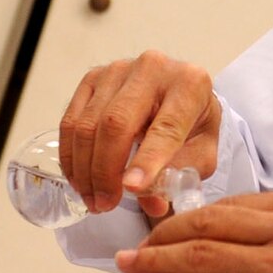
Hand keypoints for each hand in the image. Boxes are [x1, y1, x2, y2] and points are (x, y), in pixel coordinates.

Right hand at [59, 50, 219, 215]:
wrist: (178, 94)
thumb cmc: (191, 125)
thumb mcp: (200, 153)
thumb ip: (179, 177)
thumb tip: (151, 202)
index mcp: (189, 84)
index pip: (166, 126)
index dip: (148, 159)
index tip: (132, 188)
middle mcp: (152, 68)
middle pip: (117, 122)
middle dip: (106, 171)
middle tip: (106, 204)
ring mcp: (117, 70)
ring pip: (89, 124)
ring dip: (86, 170)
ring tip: (95, 201)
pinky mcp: (93, 78)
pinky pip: (71, 121)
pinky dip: (72, 156)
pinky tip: (81, 180)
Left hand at [115, 189, 272, 272]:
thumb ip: (259, 233)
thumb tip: (195, 241)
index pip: (226, 207)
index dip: (182, 218)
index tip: (156, 231)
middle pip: (209, 226)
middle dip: (162, 237)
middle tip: (135, 249)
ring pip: (204, 258)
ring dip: (160, 264)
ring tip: (135, 268)